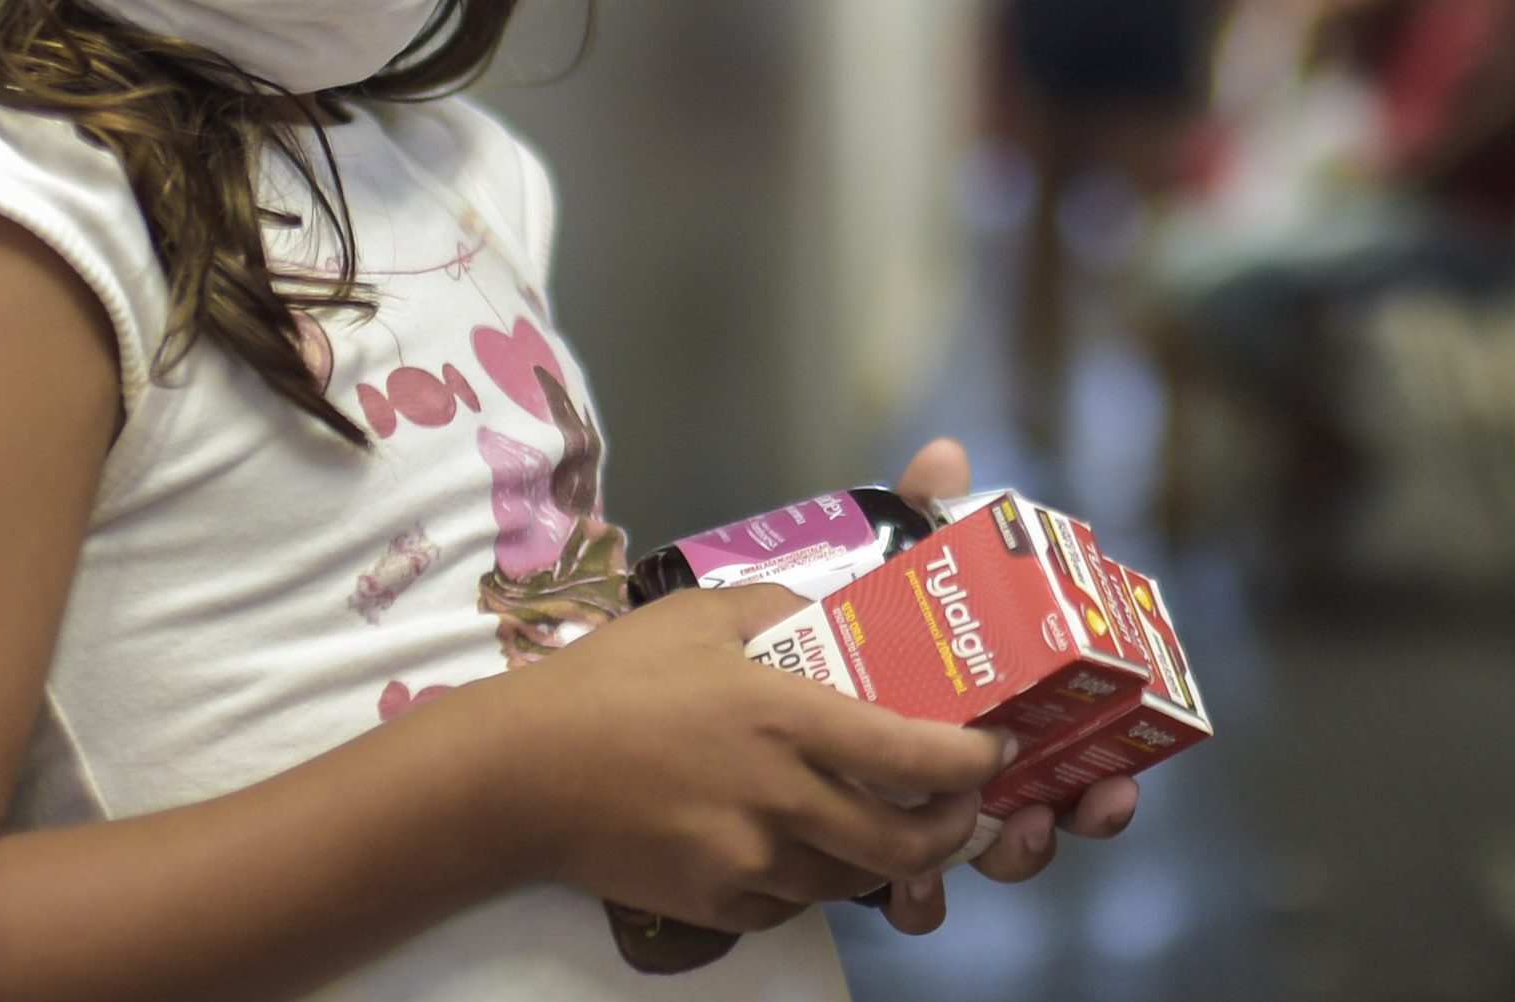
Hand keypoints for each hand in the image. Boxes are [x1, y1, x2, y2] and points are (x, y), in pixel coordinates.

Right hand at [491, 580, 1007, 931]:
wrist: (520, 774)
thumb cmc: (612, 682)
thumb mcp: (702, 614)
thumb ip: (782, 609)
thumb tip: (834, 613)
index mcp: (786, 717)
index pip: (914, 754)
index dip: (973, 761)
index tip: (994, 749)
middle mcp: (780, 799)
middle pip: (903, 842)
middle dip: (952, 829)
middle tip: (959, 804)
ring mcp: (747, 862)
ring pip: (852, 879)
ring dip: (882, 855)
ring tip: (886, 821)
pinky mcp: (715, 906)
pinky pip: (793, 904)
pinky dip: (813, 880)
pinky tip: (802, 845)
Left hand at [864, 436, 1144, 936]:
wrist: (741, 682)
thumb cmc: (840, 630)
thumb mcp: (887, 568)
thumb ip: (924, 515)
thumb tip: (945, 452)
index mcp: (1004, 707)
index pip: (1074, 744)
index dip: (1106, 767)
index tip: (1121, 772)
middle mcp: (981, 768)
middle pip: (1052, 808)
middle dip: (1079, 814)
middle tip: (1086, 802)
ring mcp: (931, 813)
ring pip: (992, 854)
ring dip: (1015, 854)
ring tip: (1010, 833)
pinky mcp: (874, 849)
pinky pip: (910, 895)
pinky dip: (922, 900)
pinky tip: (916, 890)